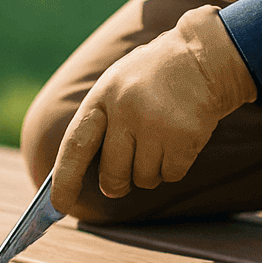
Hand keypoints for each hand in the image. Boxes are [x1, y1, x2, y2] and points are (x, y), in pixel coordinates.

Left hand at [50, 6, 257, 214]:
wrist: (202, 57)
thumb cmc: (153, 77)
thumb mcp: (117, 86)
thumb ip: (100, 122)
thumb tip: (78, 175)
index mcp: (103, 96)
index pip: (76, 145)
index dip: (65, 179)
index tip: (59, 205)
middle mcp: (126, 110)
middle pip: (112, 174)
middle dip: (116, 185)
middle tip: (120, 182)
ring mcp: (156, 124)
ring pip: (143, 178)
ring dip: (150, 171)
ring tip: (159, 141)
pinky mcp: (184, 136)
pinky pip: (171, 175)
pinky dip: (174, 167)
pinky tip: (178, 141)